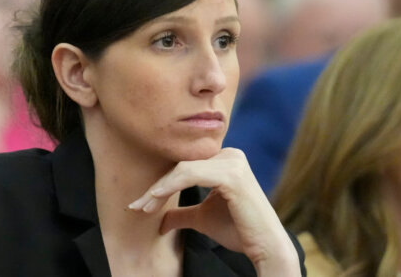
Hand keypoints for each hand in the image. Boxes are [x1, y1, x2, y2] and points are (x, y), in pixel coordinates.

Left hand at [128, 148, 300, 275]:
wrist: (265, 246)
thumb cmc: (238, 230)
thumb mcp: (203, 218)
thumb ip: (183, 214)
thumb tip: (160, 221)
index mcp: (225, 159)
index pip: (185, 167)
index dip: (161, 185)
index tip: (140, 205)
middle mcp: (230, 154)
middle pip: (181, 166)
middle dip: (156, 188)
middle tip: (136, 206)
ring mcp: (232, 162)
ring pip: (183, 169)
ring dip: (159, 189)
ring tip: (143, 207)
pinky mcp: (232, 174)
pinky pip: (191, 174)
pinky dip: (170, 186)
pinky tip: (156, 198)